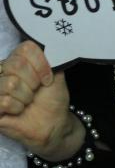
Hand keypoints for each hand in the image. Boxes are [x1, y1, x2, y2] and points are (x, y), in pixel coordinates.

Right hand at [0, 41, 81, 158]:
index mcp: (18, 60)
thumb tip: (48, 44)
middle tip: (35, 91)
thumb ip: (50, 58)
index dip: (41, 64)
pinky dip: (17, 107)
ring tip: (26, 101)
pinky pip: (4, 101)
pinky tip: (18, 110)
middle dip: (33, 81)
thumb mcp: (56, 75)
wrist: (53, 123)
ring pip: (10, 83)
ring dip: (26, 96)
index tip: (47, 79)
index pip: (25, 48)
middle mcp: (3, 71)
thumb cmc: (52, 98)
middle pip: (15, 65)